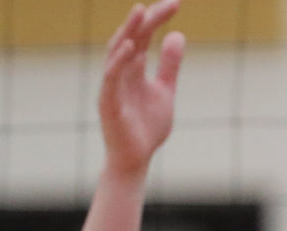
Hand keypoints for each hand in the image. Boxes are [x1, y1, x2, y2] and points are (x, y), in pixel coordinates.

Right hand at [98, 1, 185, 177]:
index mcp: (134, 67)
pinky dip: (119, 61)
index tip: (176, 3)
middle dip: (147, 19)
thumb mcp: (164, 91)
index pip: (145, 35)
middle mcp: (121, 71)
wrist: (136, 158)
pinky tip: (131, 46)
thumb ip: (169, 65)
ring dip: (130, 31)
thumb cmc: (146, 127)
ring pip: (117, 51)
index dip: (158, 18)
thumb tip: (177, 34)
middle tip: (169, 3)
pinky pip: (111, 77)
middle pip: (132, 37)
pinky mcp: (108, 102)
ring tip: (142, 11)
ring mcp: (113, 85)